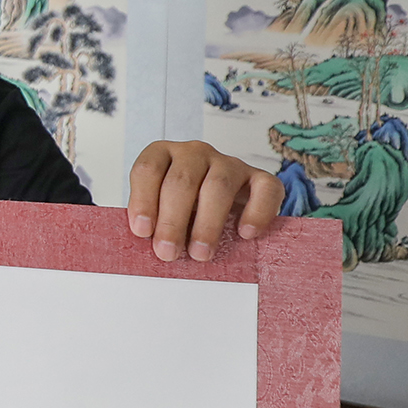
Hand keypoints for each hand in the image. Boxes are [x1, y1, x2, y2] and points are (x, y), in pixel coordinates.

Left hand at [127, 140, 283, 263]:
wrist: (219, 205)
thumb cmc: (181, 210)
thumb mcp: (159, 211)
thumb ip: (152, 223)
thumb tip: (148, 250)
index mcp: (163, 155)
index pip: (148, 170)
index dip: (143, 200)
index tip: (142, 231)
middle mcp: (194, 153)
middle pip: (182, 180)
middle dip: (172, 219)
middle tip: (167, 252)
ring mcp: (228, 163)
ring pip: (218, 185)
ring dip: (208, 223)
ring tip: (200, 254)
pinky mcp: (259, 178)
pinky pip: (265, 189)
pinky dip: (257, 211)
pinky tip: (245, 233)